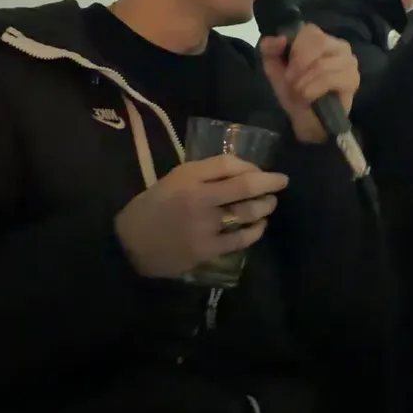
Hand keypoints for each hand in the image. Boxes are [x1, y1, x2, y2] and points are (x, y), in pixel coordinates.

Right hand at [114, 154, 287, 278]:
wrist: (131, 243)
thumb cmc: (154, 206)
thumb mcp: (174, 179)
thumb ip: (206, 172)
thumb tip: (243, 169)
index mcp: (187, 177)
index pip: (228, 164)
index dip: (251, 166)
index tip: (262, 170)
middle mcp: (198, 198)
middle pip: (244, 186)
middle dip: (270, 183)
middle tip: (281, 183)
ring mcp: (204, 226)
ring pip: (246, 213)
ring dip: (264, 206)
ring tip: (270, 204)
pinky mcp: (206, 249)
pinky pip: (240, 239)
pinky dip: (255, 231)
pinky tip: (259, 226)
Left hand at [259, 25, 358, 143]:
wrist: (306, 120)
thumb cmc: (294, 91)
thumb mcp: (274, 68)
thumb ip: (269, 49)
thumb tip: (280, 39)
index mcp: (320, 38)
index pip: (309, 30)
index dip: (294, 48)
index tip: (286, 67)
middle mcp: (339, 45)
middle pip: (319, 42)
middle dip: (299, 64)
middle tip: (292, 81)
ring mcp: (349, 62)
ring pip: (322, 64)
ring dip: (304, 82)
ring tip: (300, 92)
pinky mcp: (353, 80)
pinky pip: (330, 79)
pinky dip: (313, 90)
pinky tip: (309, 97)